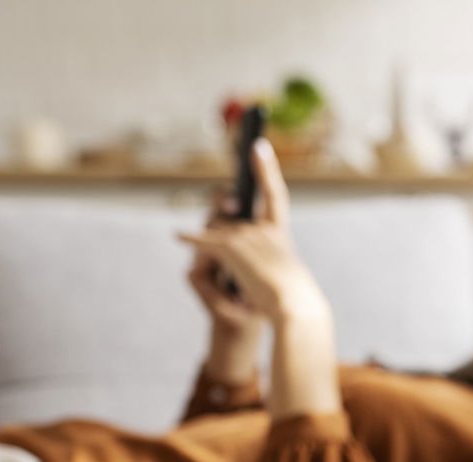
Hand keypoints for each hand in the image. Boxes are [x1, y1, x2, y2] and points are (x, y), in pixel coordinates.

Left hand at [176, 139, 331, 331]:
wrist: (295, 305)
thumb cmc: (294, 300)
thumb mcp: (283, 276)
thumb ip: (268, 263)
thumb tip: (254, 262)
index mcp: (281, 235)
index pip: (275, 194)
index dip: (266, 168)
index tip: (258, 145)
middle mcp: (264, 228)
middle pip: (232, 218)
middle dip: (219, 216)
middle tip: (217, 202)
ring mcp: (248, 235)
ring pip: (218, 231)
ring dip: (207, 239)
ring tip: (199, 243)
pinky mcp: (232, 247)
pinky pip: (204, 240)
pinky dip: (191, 238)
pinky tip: (178, 236)